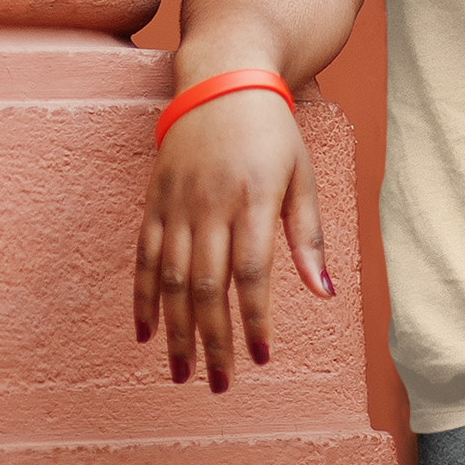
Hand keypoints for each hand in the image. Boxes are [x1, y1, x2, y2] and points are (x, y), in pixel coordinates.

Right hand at [133, 88, 332, 391]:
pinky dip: (141, 297)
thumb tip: (323, 294)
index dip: (253, 320)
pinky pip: (143, 257)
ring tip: (183, 372)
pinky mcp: (154, 201)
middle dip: (212, 340)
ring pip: (169, 279)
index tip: (261, 358)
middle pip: (206, 286)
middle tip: (218, 384)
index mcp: (253, 199)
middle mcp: (210, 205)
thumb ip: (308, 237)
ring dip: (175, 330)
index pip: (251, 273)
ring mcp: (177, 203)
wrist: (223, 80)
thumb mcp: (302, 175)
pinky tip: (147, 333)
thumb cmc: (272, 132)